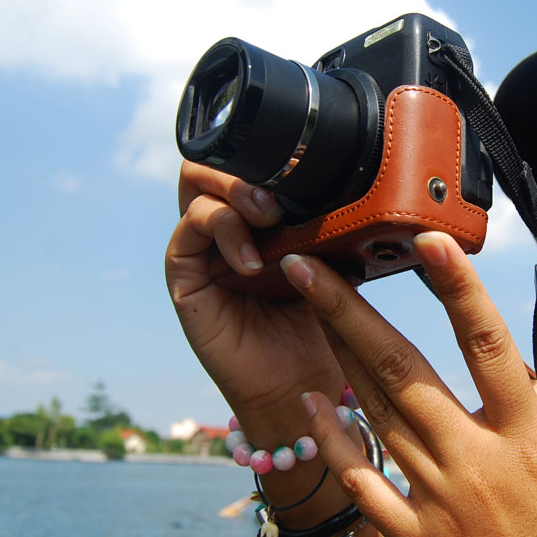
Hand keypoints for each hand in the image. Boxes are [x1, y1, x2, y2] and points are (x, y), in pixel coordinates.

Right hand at [165, 161, 340, 422]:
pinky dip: (223, 233)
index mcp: (254, 215)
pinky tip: (253, 262)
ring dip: (234, 195)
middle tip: (277, 198)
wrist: (302, 380)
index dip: (265, 156)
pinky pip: (187, 233)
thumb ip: (329, 221)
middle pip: (209, 163)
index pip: (242, 161)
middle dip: (242, 168)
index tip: (303, 170)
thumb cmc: (320, 321)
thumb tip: (353, 184)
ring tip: (268, 220)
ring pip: (196, 188)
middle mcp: (221, 226)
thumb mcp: (332, 257)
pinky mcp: (183, 276)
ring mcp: (199, 248)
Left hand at [283, 231, 536, 536]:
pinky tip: (312, 403)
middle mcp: (474, 461)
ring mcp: (435, 501)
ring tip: (305, 306)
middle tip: (307, 264)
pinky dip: (335, 441)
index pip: (490, 345)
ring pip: (375, 412)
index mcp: (527, 440)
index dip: (458, 288)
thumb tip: (518, 378)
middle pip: (403, 370)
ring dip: (335, 353)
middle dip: (348, 310)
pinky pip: (364, 481)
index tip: (429, 241)